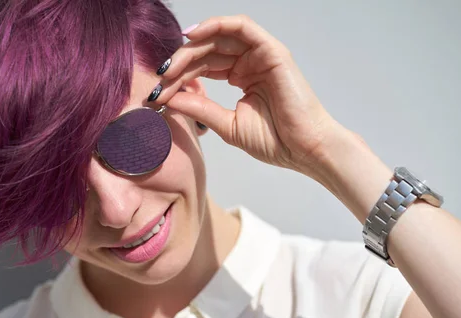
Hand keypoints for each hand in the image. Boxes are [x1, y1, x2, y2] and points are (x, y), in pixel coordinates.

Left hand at [151, 14, 345, 175]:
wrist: (304, 150)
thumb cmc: (274, 141)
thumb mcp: (226, 124)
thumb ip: (199, 109)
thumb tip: (168, 99)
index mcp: (241, 77)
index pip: (203, 67)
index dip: (178, 76)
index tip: (157, 92)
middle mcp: (249, 62)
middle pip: (206, 51)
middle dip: (179, 63)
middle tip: (159, 78)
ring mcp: (261, 54)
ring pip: (219, 37)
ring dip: (191, 47)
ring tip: (170, 65)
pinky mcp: (272, 51)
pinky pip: (242, 27)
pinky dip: (216, 25)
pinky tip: (192, 35)